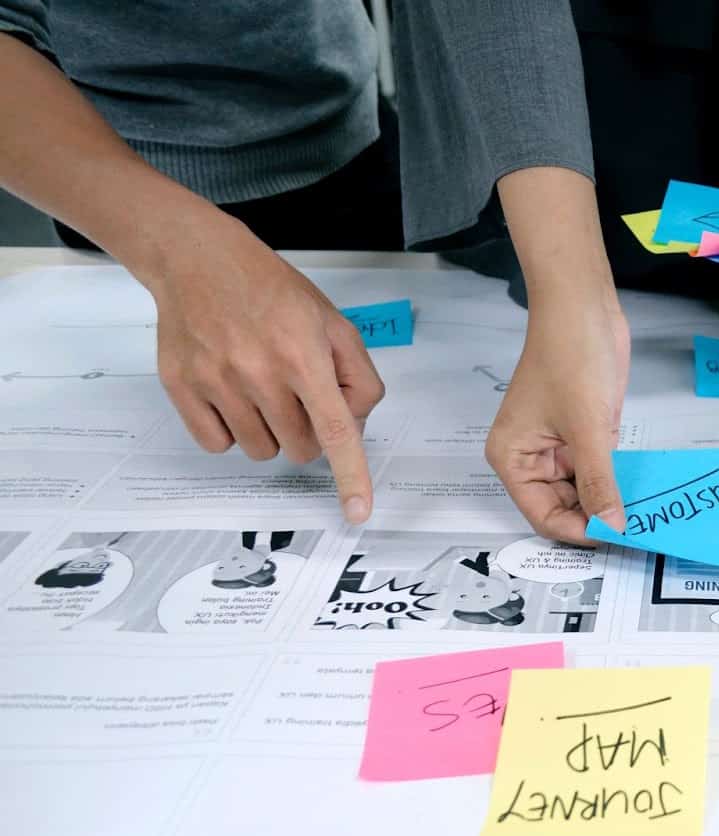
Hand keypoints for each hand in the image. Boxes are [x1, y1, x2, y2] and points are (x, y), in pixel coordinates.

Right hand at [152, 215, 382, 521]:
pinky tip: (231, 395)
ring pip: (261, 451)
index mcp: (303, 354)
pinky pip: (217, 445)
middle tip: (298, 396)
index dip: (350, 475)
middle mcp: (258, 371)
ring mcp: (216, 381)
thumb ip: (357, 377)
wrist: (198, 260)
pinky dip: (230, 431)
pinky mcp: (181, 387)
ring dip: (270, 432)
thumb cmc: (271, 291)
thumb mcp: (333, 322)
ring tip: (262, 388)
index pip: (335, 429)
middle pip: (301, 449)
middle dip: (309, 433)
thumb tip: (354, 427)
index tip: (358, 512)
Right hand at [486, 289, 629, 543]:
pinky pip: (599, 469)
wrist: (583, 306)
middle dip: (596, 519)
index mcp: (513, 459)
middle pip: (564, 508)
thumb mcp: (587, 428)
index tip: (616, 538)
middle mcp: (532, 458)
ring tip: (645, 515)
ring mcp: (559, 447)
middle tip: (637, 531)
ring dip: (610, 502)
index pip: (543, 515)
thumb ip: (599, 482)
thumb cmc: (571, 358)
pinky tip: (643, 492)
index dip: (577, 531)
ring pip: (584, 491)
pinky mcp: (584, 434)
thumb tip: (612, 527)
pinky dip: (618, 480)